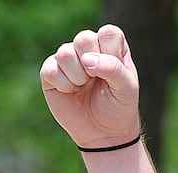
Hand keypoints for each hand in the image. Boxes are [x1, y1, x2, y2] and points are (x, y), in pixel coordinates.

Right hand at [40, 25, 141, 149]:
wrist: (104, 133)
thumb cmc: (118, 107)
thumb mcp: (127, 89)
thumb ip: (113, 68)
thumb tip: (86, 60)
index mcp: (110, 45)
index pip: (108, 33)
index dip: (109, 54)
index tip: (113, 73)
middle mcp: (88, 47)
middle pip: (84, 38)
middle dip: (92, 66)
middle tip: (97, 81)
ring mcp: (68, 58)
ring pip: (65, 53)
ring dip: (77, 77)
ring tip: (83, 88)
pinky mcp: (50, 72)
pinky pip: (51, 70)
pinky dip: (64, 85)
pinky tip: (71, 92)